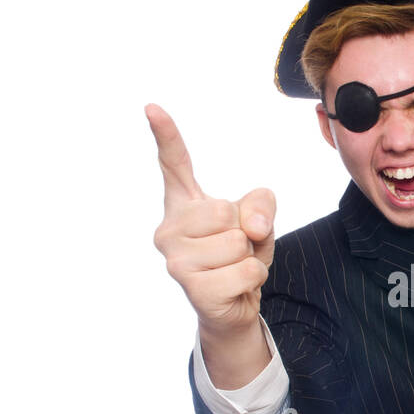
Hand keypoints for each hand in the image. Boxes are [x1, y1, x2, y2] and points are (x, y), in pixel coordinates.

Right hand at [148, 103, 276, 339]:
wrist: (233, 306)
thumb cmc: (239, 256)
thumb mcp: (257, 220)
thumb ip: (261, 204)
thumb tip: (249, 226)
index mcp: (182, 205)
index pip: (174, 164)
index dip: (166, 135)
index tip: (152, 107)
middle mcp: (168, 229)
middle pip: (224, 211)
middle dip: (244, 232)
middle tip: (235, 249)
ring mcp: (175, 260)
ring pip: (236, 242)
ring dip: (249, 258)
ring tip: (234, 268)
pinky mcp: (191, 287)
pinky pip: (245, 270)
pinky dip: (252, 278)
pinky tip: (235, 286)